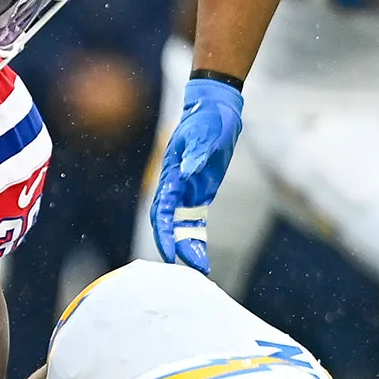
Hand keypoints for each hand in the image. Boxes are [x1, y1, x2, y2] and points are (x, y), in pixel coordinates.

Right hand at [149, 76, 243, 273]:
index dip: (165, 232)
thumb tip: (187, 172)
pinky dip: (197, 240)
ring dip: (188, 248)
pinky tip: (202, 257)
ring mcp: (187, 192)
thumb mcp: (205, 134)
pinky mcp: (200, 194)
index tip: (170, 253)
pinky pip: (194, 223)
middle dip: (176, 246)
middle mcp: (175, 187)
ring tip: (202, 268)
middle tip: (191, 267)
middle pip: (168, 224)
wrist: (216, 109)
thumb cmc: (208, 119)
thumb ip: (197, 154)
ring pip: (181, 227)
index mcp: (172, 174)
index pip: (163, 210)